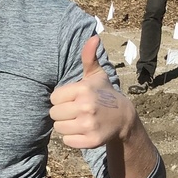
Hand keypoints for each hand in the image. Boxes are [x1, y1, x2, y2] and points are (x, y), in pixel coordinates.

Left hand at [49, 35, 130, 149]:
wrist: (123, 118)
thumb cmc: (104, 94)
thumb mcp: (96, 75)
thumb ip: (89, 57)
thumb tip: (93, 37)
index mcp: (83, 90)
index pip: (54, 98)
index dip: (61, 99)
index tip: (73, 99)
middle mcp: (86, 107)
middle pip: (54, 114)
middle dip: (62, 113)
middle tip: (75, 111)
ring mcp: (89, 125)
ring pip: (59, 128)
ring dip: (66, 126)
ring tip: (79, 120)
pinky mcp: (91, 141)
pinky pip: (67, 141)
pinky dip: (72, 138)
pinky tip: (83, 131)